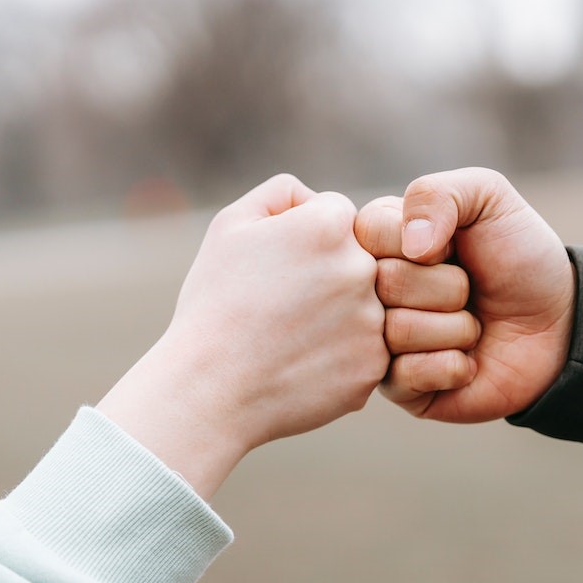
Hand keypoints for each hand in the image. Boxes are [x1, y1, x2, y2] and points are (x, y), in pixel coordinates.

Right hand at [100, 174, 387, 496]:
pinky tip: (299, 364)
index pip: (336, 216)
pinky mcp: (373, 366)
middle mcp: (362, 268)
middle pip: (357, 260)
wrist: (210, 388)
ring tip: (288, 338)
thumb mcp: (231, 226)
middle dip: (325, 277)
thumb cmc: (214, 304)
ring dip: (335, 317)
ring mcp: (373, 320)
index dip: (302, 242)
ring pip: (364, 306)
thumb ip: (282, 194)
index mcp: (330, 225)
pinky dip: (338, 357)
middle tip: (281, 307)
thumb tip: (315, 198)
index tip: (276, 269)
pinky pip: (364, 350)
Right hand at [355, 167, 574, 422]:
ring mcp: (380, 340)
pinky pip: (406, 375)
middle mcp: (371, 290)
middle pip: (385, 283)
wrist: (561, 325)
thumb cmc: (520, 257)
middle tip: (470, 290)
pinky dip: (452, 365)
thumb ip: (438, 194)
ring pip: (397, 330)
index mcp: (380, 240)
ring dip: (456, 328)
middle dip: (448, 286)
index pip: (369, 231)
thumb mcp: (488, 198)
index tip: (453, 246)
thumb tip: (410, 246)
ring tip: (472, 324)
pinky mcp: (398, 387)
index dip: (426, 241)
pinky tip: (467, 361)